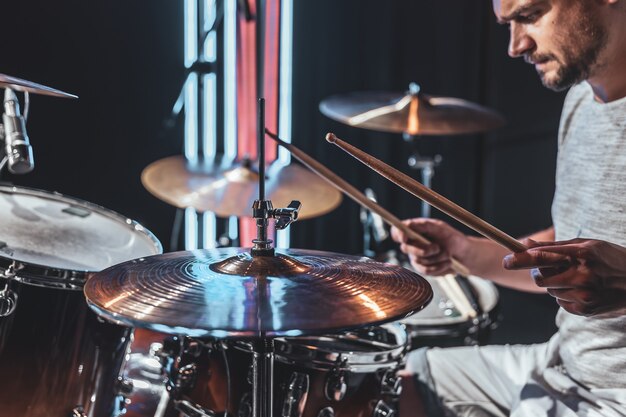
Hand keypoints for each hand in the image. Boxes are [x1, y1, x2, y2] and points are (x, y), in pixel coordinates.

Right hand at [390, 218, 467, 275]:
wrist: (464, 255)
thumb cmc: (452, 238)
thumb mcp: (441, 228)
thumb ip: (424, 226)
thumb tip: (409, 224)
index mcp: (414, 231)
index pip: (397, 232)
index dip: (398, 234)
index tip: (405, 237)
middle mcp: (412, 245)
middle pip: (405, 248)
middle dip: (423, 250)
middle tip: (437, 248)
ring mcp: (416, 258)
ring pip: (419, 260)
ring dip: (437, 258)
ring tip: (449, 255)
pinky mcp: (423, 269)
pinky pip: (427, 270)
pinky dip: (440, 267)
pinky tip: (448, 263)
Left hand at [503, 238, 625, 316]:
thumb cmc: (611, 259)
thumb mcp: (586, 245)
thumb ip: (554, 246)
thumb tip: (525, 244)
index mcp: (582, 254)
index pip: (542, 256)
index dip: (520, 259)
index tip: (506, 260)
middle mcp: (583, 275)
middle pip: (540, 278)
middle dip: (540, 273)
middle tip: (551, 269)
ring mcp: (585, 294)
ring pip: (550, 291)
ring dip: (556, 285)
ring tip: (576, 279)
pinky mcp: (586, 310)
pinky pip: (560, 303)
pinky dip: (565, 296)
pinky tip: (582, 291)